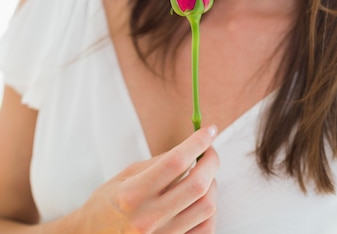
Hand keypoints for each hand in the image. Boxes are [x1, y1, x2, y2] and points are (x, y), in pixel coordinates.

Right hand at [73, 125, 218, 233]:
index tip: (209, 131)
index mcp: (133, 195)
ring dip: (212, 185)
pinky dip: (209, 210)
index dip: (197, 142)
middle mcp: (148, 219)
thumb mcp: (124, 176)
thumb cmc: (106, 206)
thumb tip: (190, 148)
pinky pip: (205, 229)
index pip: (175, 162)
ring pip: (206, 207)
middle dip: (211, 162)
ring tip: (203, 176)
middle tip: (210, 151)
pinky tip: (200, 199)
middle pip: (197, 185)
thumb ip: (158, 163)